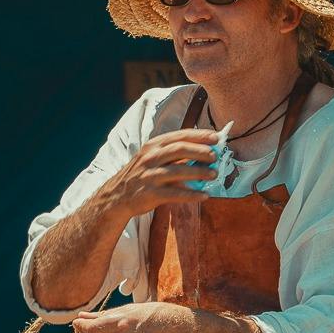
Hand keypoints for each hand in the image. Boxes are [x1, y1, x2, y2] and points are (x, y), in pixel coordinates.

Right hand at [93, 128, 220, 219]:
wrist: (117, 197)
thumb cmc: (141, 175)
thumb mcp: (152, 158)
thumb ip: (174, 154)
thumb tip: (204, 151)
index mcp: (153, 146)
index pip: (179, 136)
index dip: (199, 136)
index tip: (216, 138)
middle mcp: (150, 158)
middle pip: (179, 150)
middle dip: (200, 151)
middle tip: (215, 156)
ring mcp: (149, 176)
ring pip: (178, 171)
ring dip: (199, 172)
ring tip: (213, 175)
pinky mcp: (150, 194)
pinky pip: (175, 194)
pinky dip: (192, 194)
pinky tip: (204, 196)